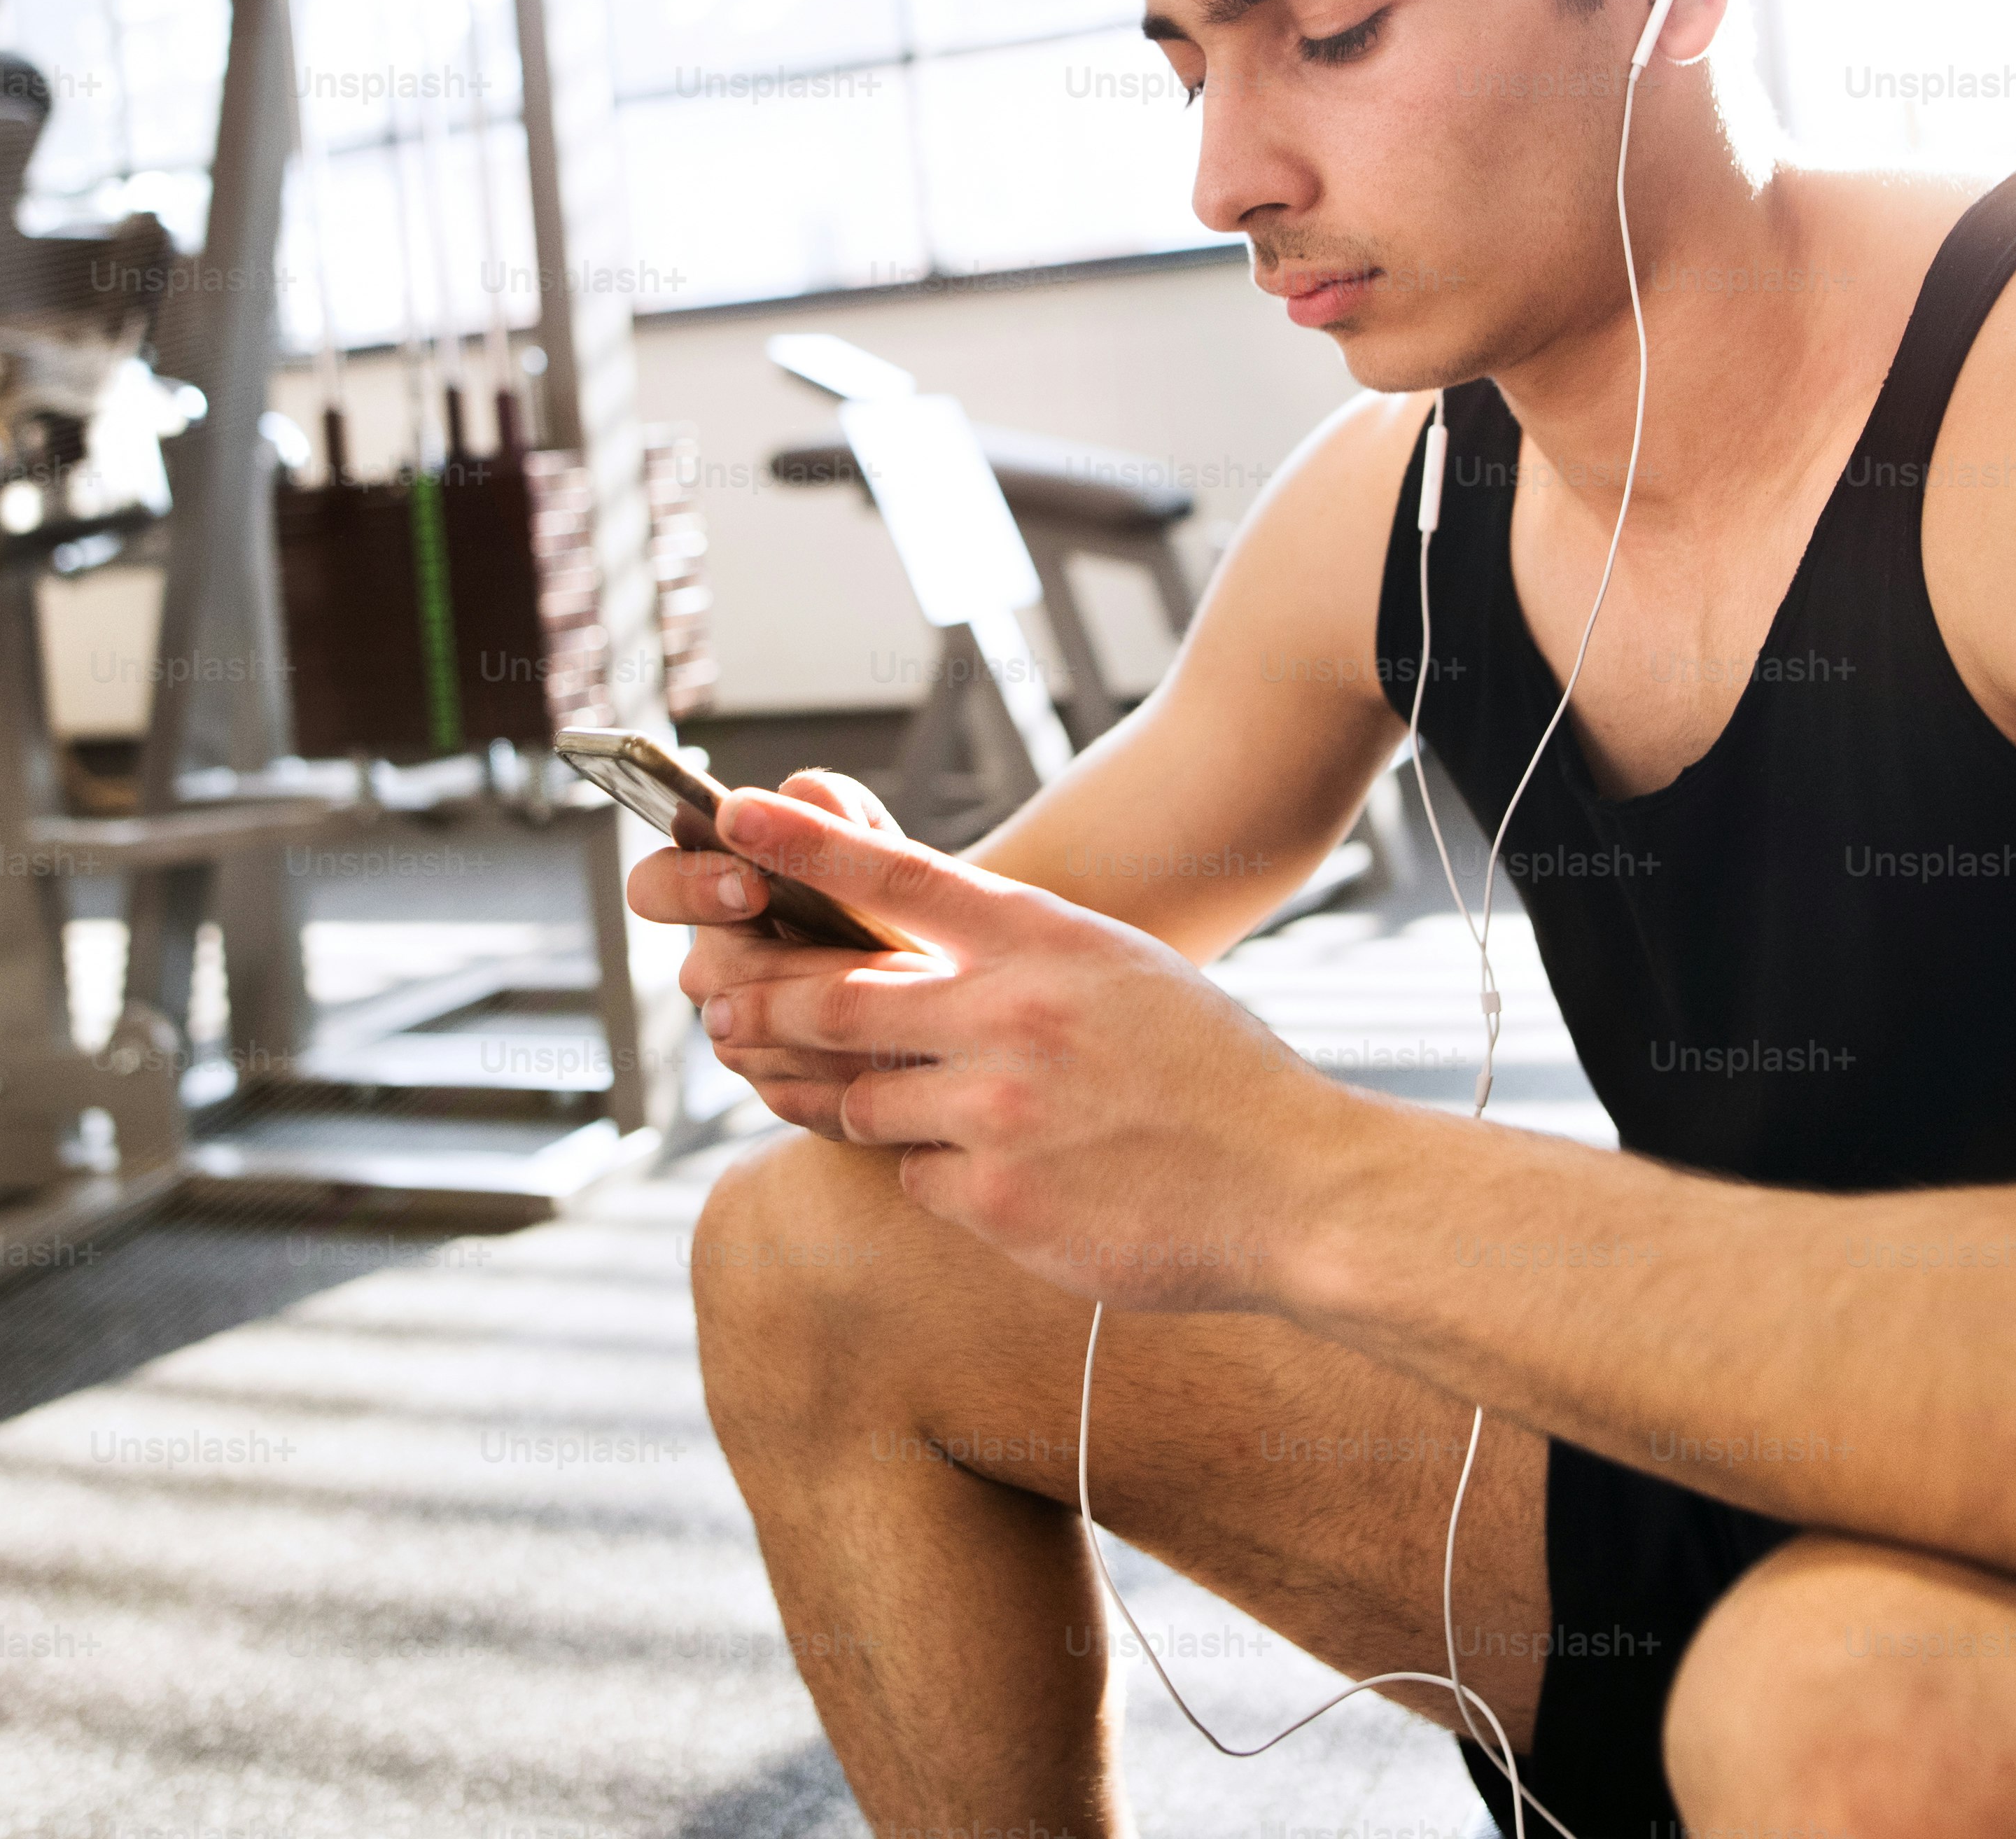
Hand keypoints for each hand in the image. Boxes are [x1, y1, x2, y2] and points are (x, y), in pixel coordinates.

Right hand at [633, 768, 897, 1141]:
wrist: (949, 984)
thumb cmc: (894, 898)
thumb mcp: (875, 842)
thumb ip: (838, 810)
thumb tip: (802, 793)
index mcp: (716, 891)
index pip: (656, 886)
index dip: (689, 887)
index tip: (752, 885)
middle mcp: (715, 966)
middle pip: (705, 974)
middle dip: (774, 967)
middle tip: (836, 961)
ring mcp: (739, 1034)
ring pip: (751, 1039)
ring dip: (828, 1022)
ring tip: (903, 1002)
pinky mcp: (780, 1088)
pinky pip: (794, 1091)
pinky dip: (849, 1071)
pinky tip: (898, 1054)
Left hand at [695, 783, 1348, 1312]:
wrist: (1295, 1187)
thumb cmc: (1210, 1071)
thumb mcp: (1118, 969)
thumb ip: (1016, 955)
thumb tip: (918, 955)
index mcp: (1042, 940)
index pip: (894, 872)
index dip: (803, 842)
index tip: (735, 813)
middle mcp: (1007, 1015)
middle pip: (833, 1000)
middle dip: (762, 1005)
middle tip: (720, 1010)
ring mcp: (994, 1112)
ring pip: (857, 1100)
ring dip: (855, 1102)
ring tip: (886, 1104)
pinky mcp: (993, 1201)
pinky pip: (913, 1178)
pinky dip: (936, 1174)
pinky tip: (999, 1176)